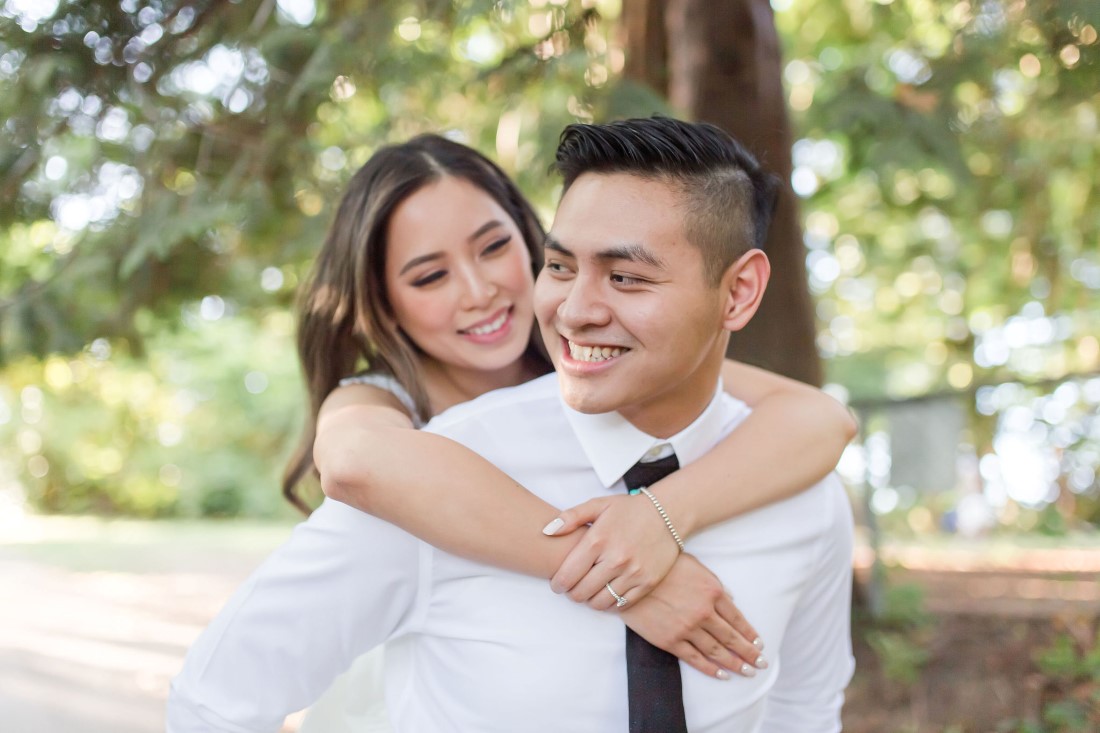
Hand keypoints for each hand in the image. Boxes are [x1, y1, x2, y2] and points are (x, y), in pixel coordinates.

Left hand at [545, 494, 678, 609]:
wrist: (667, 514)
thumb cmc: (628, 510)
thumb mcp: (598, 505)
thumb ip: (570, 517)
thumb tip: (546, 531)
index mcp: (598, 540)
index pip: (568, 574)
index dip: (558, 584)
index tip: (557, 584)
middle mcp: (616, 559)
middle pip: (581, 592)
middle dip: (571, 593)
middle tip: (571, 588)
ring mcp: (633, 573)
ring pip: (599, 602)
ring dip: (589, 600)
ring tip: (588, 591)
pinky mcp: (647, 583)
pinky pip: (621, 605)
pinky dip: (609, 604)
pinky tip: (606, 593)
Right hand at [619, 554, 765, 679]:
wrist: (629, 577)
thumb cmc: (662, 566)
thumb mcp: (694, 566)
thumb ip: (714, 583)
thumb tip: (731, 599)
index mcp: (712, 592)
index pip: (738, 618)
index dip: (750, 633)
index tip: (759, 644)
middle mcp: (704, 612)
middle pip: (732, 638)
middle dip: (749, 653)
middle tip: (761, 663)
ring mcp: (687, 628)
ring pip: (717, 651)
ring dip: (735, 663)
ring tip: (748, 672)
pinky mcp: (670, 640)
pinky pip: (695, 658)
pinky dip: (711, 669)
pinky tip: (723, 675)